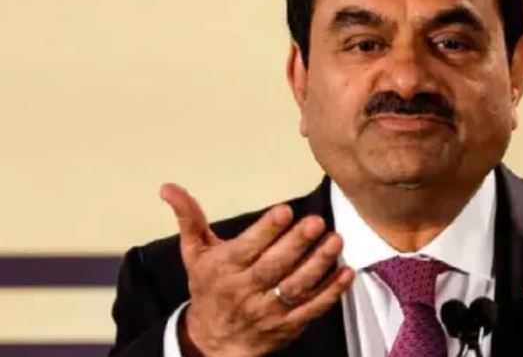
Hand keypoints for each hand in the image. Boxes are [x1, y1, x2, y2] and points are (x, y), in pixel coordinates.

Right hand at [160, 183, 354, 356]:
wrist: (213, 342)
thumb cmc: (208, 288)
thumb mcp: (194, 253)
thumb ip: (189, 218)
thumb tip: (168, 188)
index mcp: (223, 269)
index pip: (246, 248)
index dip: (266, 230)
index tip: (285, 211)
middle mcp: (245, 291)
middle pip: (273, 267)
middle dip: (296, 244)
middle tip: (316, 222)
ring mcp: (269, 311)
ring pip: (295, 287)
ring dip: (318, 265)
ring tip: (335, 240)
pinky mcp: (288, 326)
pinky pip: (312, 309)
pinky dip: (331, 292)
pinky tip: (346, 272)